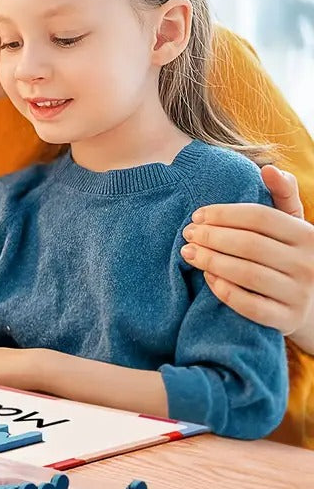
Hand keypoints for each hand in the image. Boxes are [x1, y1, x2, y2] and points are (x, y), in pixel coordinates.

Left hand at [181, 165, 313, 337]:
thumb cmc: (292, 256)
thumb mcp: (294, 225)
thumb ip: (282, 196)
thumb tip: (268, 168)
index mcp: (308, 235)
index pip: (259, 217)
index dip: (223, 214)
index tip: (197, 215)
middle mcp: (308, 264)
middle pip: (249, 244)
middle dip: (211, 237)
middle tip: (188, 234)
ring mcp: (299, 294)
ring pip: (247, 274)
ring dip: (211, 261)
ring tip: (189, 252)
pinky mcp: (286, 320)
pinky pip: (249, 306)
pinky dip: (224, 290)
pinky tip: (207, 278)